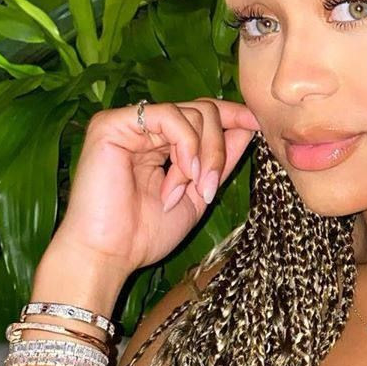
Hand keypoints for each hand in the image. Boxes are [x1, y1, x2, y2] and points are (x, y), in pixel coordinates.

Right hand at [49, 97, 261, 277]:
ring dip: (202, 154)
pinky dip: (186, 145)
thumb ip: (220, 160)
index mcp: (159, 142)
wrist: (109, 255)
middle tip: (209, 187)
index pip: (201, 114)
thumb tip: (249, 127)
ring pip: (191, 111)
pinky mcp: (111, 123)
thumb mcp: (197, 193)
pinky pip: (169, 115)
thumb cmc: (145, 234)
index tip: (258, 125)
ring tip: (189, 189)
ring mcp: (127, 123)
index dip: (232, 116)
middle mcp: (143, 128)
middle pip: (203, 110)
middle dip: (218, 148)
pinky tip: (180, 175)